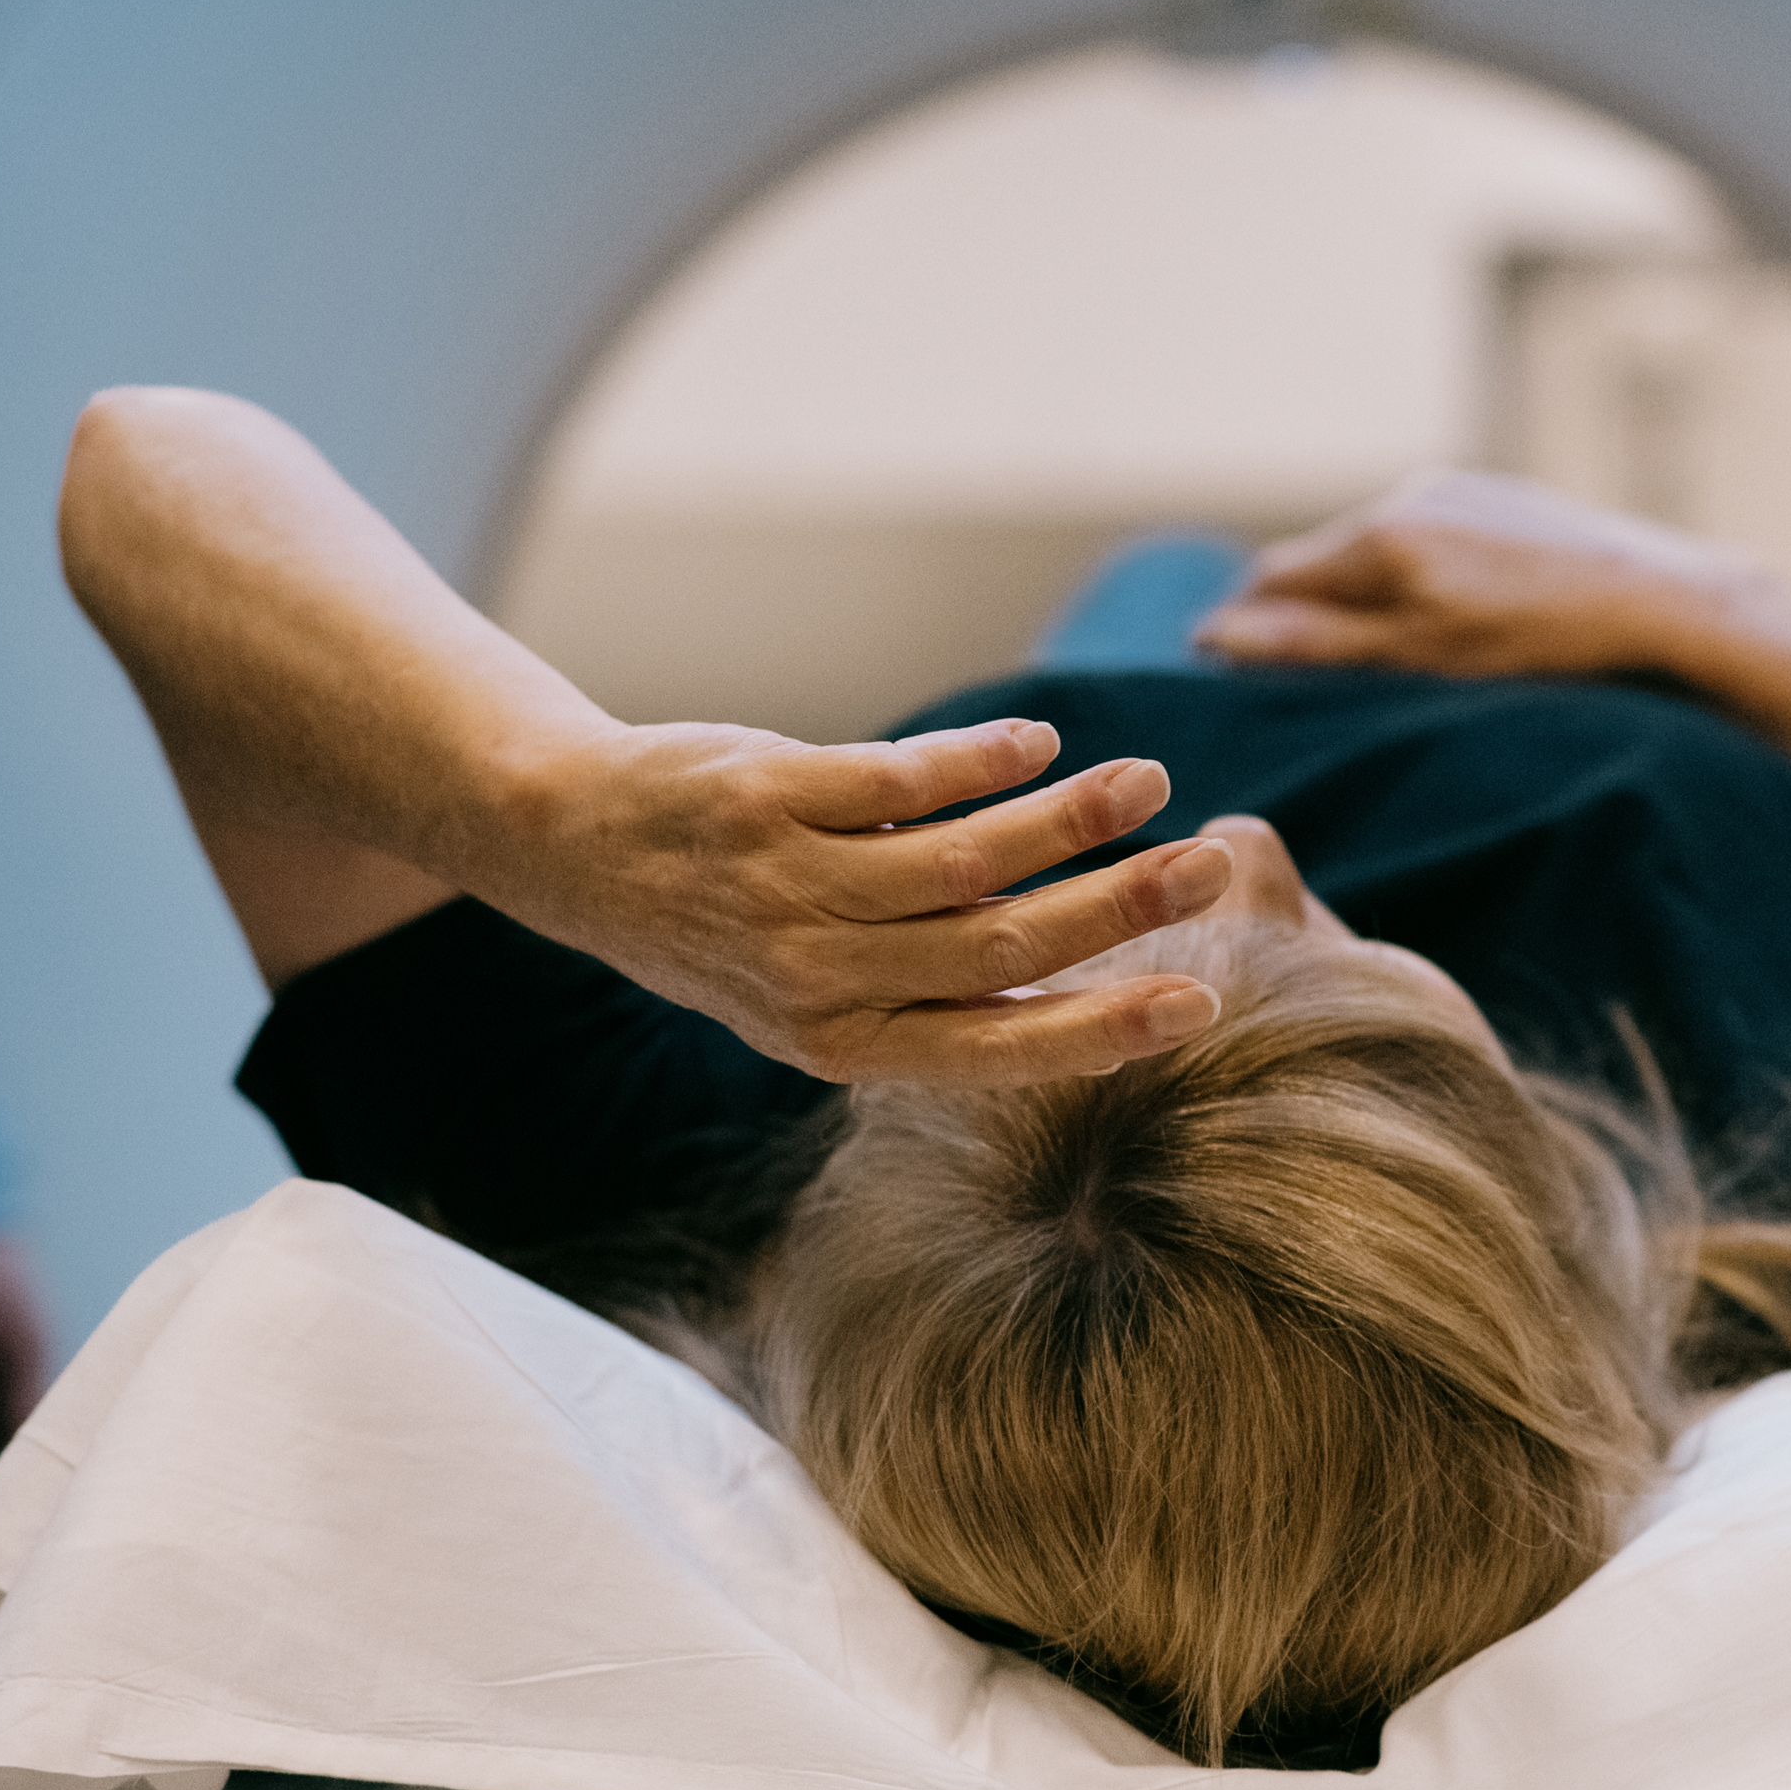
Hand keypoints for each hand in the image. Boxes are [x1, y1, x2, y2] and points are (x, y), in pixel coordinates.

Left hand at [488, 716, 1235, 1086]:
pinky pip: (896, 779)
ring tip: (1147, 785)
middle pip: (1001, 941)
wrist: (579, 850)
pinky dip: (981, 759)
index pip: (997, 1045)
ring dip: (1071, 818)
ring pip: (963, 857)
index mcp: (844, 1044)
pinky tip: (1036, 744)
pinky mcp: (768, 798)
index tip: (1197, 1004)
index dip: (1101, 1028)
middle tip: (1211, 866)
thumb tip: (1085, 976)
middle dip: (1120, 906)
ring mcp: (790, 886)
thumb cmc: (730, 927)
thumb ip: (933, 991)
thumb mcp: (818, 997)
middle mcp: (819, 977)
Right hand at [1191, 469, 1783, 681]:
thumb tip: (1218, 634)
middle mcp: (1408, 494)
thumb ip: (1316, 643)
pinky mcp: (1501, 495)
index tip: (1231, 671)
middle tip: (1304, 674)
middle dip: (1303, 607)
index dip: (1244, 626)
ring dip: (1364, 590)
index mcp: (1380, 535)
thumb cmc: (1541, 645)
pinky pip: (1430, 532)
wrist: (1660, 600)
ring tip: (1389, 652)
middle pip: (1321, 558)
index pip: (1271, 578)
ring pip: (1377, 546)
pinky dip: (1419, 573)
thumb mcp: (1418, 660)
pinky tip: (1456, 616)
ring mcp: (1458, 488)